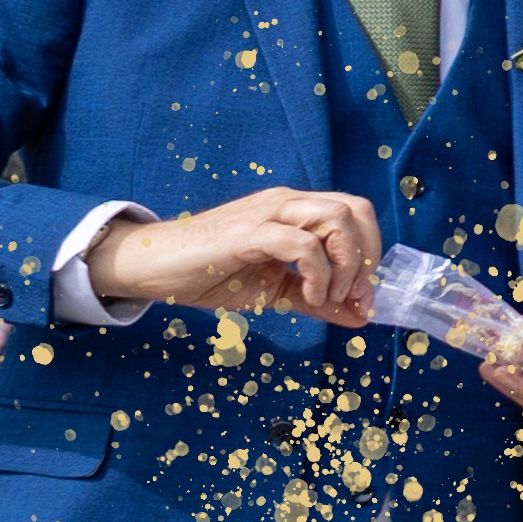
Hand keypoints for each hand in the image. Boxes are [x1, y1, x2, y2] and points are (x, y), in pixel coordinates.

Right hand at [90, 189, 382, 323]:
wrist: (151, 268)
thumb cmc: (210, 275)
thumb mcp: (275, 292)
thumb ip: (318, 301)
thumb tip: (361, 318)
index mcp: (296, 212)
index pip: (357, 215)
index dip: (371, 254)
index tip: (363, 298)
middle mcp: (287, 203)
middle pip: (356, 211)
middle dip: (366, 257)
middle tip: (352, 296)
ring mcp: (267, 213)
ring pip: (335, 218)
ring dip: (345, 263)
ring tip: (327, 296)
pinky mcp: (247, 233)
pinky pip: (300, 243)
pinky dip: (316, 272)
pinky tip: (306, 296)